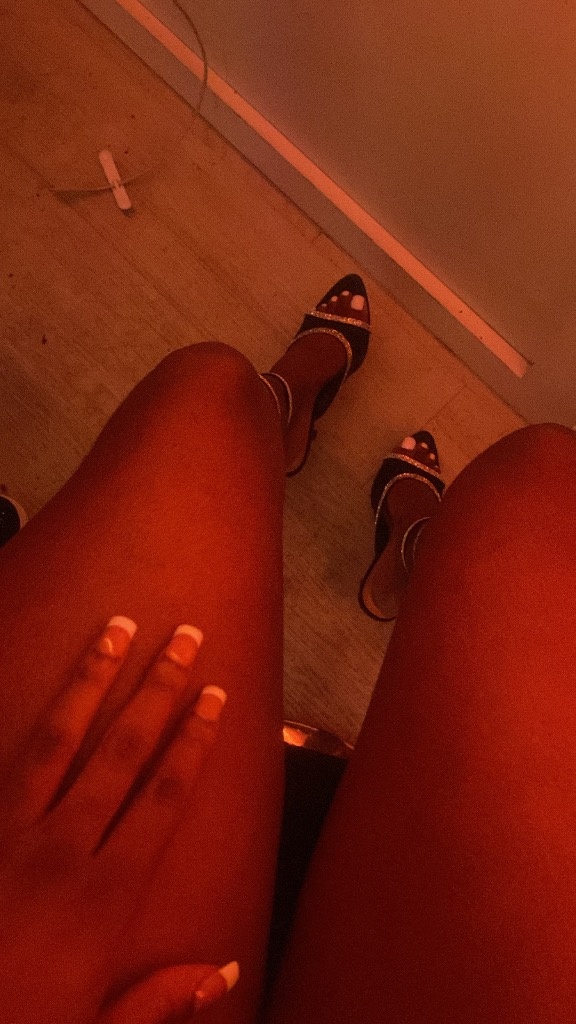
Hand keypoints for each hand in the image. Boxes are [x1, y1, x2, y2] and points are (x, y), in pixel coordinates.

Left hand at [0, 617, 236, 1022]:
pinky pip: (1, 759)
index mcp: (105, 893)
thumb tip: (227, 972)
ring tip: (117, 629)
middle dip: (157, 688)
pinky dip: (17, 715)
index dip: (193, 741)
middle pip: (122, 750)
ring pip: (60, 738)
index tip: (215, 695)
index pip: (164, 797)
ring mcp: (11, 832)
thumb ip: (161, 1000)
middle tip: (184, 636)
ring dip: (93, 679)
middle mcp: (63, 848)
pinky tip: (31, 677)